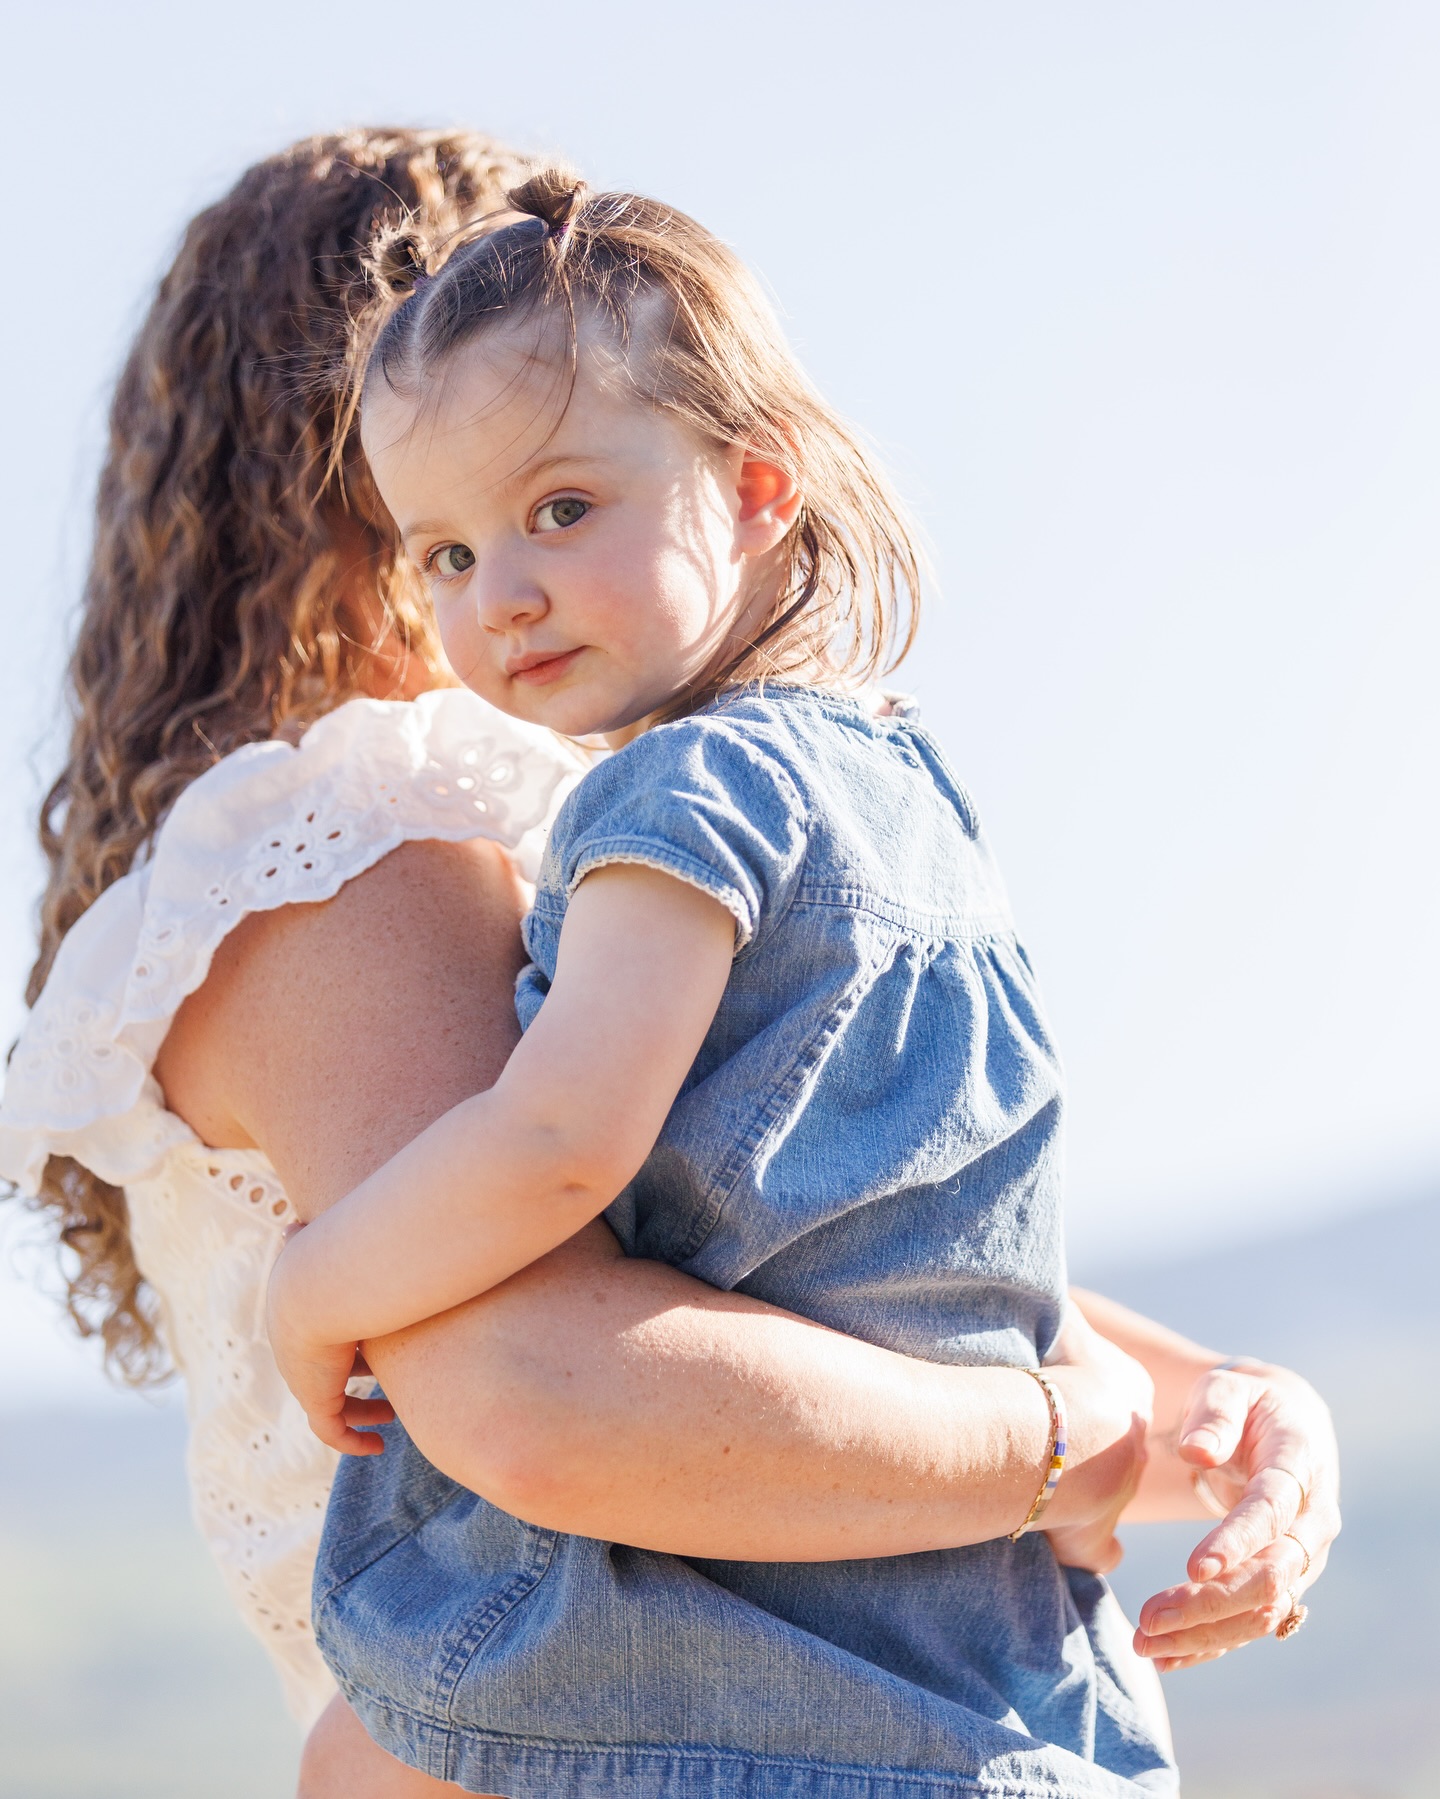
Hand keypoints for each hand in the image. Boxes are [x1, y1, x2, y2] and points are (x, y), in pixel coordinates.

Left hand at [266, 1227, 394, 1454]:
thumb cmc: (342, 1250)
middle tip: (391, 1387)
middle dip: (357, 1379)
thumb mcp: (330, 1236)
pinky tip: (379, 1443)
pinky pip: (332, 1431)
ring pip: (330, 1405)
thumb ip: (320, 1229)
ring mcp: (303, 1375)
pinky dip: (353, 1440)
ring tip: (392, 1414)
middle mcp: (295, 1346)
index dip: (352, 1344)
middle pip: (326, 1372)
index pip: (324, 1336)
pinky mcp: (314, 1398)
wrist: (320, 1283)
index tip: (381, 1351)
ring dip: (361, 1411)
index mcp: (299, 1312)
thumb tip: (294, 1218)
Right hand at [1041, 1307, 1153, 1573]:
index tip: (1058, 1399)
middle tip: (1046, 1444)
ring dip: (1077, 1492)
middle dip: (1086, 1449)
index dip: (1084, 1399)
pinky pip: (1101, 1549)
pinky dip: (1096, 1550)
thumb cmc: (1053, 1371)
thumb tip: (1048, 1280)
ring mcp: (1117, 1492)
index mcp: (1128, 1392)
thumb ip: (1062, 1308)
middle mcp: (1133, 1444)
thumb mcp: (1063, 1323)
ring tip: (1043, 1482)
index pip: (1112, 1397)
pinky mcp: (1094, 1533)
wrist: (1057, 1430)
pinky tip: (1090, 1547)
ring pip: (1102, 1494)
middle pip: (1111, 1448)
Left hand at [1133, 1360, 1339, 1669]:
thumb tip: (1197, 1451)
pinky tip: (1166, 1657)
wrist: (1282, 1425)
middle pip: (1271, 1576)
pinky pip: (1251, 1622)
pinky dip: (1211, 1643)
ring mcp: (1301, 1558)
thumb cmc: (1244, 1403)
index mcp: (1300, 1466)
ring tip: (1146, 1642)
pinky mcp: (1281, 1582)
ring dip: (1206, 1632)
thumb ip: (1215, 1416)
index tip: (1194, 1566)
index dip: (1237, 1541)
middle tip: (1150, 1616)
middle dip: (1212, 1602)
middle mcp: (1312, 1522)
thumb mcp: (1229, 1390)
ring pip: (1263, 1610)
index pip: (1272, 1512)